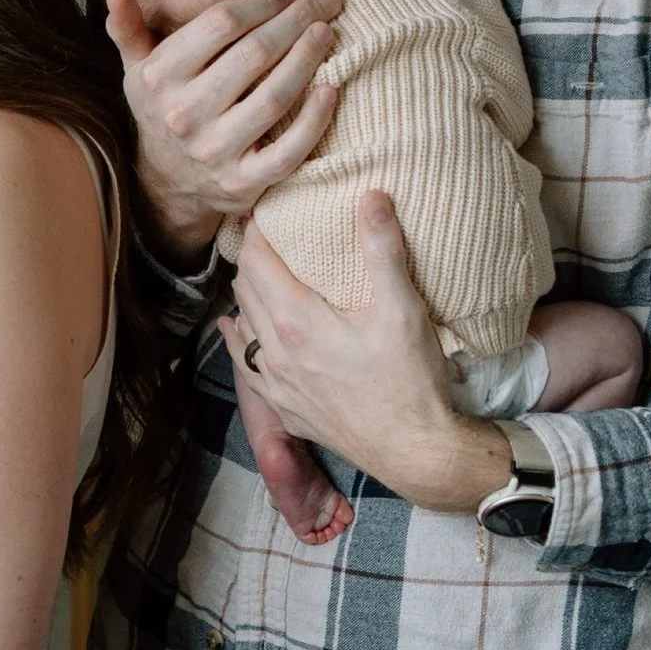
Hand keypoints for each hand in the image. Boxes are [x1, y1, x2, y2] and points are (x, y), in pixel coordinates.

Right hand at [106, 0, 342, 258]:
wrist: (168, 183)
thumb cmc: (164, 108)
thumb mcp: (139, 70)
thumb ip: (128, 30)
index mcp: (159, 77)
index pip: (221, 23)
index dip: (263, 2)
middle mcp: (183, 114)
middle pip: (254, 54)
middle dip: (296, 21)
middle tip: (325, 4)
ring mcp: (214, 151)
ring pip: (274, 96)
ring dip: (309, 59)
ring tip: (327, 34)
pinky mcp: (242, 182)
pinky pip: (288, 150)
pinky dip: (314, 119)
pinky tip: (331, 88)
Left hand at [218, 193, 511, 512]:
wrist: (414, 453)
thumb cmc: (409, 382)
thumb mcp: (402, 309)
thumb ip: (383, 250)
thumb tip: (371, 196)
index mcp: (296, 322)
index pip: (256, 261)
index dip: (256, 231)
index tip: (265, 211)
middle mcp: (273, 352)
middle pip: (244, 288)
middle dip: (251, 257)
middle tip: (266, 236)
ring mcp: (275, 384)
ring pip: (242, 325)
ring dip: (247, 295)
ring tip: (261, 274)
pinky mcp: (285, 408)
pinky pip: (246, 365)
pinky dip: (239, 339)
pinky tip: (236, 329)